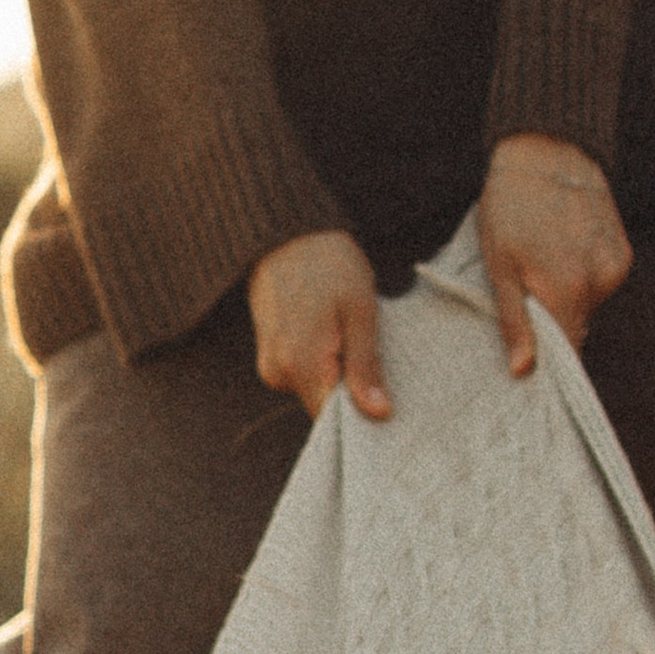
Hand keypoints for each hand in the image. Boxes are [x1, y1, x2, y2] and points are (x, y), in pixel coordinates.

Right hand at [247, 230, 391, 422]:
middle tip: (374, 357)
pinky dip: (321, 363)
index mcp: (301, 365)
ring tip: (350, 336)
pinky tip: (333, 334)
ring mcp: (269, 364)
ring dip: (336, 375)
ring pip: (314, 390)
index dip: (361, 416)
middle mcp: (278, 373)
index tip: (386, 400)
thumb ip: (366, 367)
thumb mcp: (360, 312)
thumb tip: (377, 414)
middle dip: (351, 392)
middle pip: (323, 407)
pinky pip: (302, 374)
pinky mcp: (268, 354)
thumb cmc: (330, 265)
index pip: (332, 420)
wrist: (287, 232)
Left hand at [477, 135, 632, 373]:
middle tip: (527, 289)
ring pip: (587, 304)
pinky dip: (582, 275)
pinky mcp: (623, 253)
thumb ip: (514, 321)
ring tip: (544, 260)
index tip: (530, 358)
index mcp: (564, 293)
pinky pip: (600, 281)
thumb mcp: (499, 266)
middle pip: (576, 328)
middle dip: (552, 320)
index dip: (548, 359)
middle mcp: (598, 285)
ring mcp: (615, 268)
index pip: (566, 352)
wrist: (548, 152)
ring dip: (567, 295)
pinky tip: (564, 249)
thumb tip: (523, 370)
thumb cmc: (512, 207)